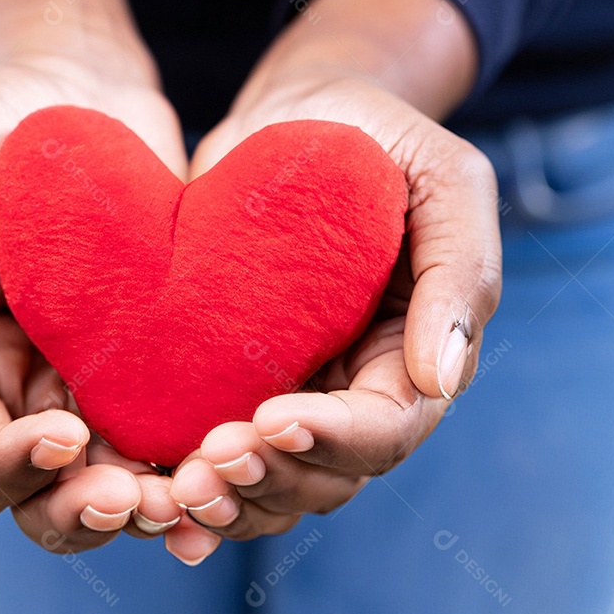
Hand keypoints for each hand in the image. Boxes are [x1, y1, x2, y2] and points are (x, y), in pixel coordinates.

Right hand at [0, 0, 188, 552]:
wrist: (78, 86)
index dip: (7, 466)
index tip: (62, 433)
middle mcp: (24, 388)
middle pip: (43, 495)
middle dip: (83, 510)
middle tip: (138, 497)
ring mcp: (96, 378)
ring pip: (118, 478)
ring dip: (151, 501)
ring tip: (194, 491)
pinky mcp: (159, 356)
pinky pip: (178, 426)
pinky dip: (200, 453)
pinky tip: (237, 450)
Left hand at [165, 0, 502, 561]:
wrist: (295, 114)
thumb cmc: (380, 138)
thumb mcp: (447, 179)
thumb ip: (461, 272)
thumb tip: (442, 378)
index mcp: (411, 354)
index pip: (386, 427)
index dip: (336, 437)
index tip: (275, 418)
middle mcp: (352, 389)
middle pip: (327, 475)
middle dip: (272, 478)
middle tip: (210, 459)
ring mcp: (291, 388)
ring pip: (271, 481)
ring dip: (230, 498)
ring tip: (175, 487)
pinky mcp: (229, 377)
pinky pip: (217, 451)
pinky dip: (192, 483)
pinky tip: (153, 490)